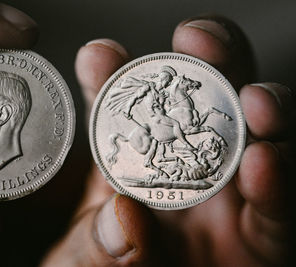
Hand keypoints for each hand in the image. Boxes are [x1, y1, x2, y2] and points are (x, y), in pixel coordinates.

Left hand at [41, 16, 292, 265]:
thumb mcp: (85, 260)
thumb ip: (96, 244)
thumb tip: (123, 215)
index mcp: (132, 168)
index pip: (123, 113)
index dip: (113, 79)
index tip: (99, 56)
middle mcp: (183, 171)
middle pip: (202, 102)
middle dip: (204, 63)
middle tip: (194, 38)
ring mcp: (227, 199)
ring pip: (256, 136)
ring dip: (260, 106)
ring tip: (252, 97)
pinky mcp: (263, 236)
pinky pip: (277, 205)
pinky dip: (277, 180)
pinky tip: (265, 161)